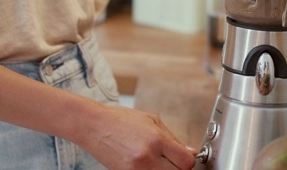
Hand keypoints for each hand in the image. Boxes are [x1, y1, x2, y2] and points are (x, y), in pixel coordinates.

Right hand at [80, 105, 195, 169]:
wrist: (94, 126)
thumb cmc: (122, 120)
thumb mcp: (152, 121)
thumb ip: (174, 138)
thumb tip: (191, 152)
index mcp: (156, 139)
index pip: (186, 162)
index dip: (189, 160)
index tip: (186, 156)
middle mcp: (146, 157)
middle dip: (179, 168)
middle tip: (173, 160)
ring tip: (160, 162)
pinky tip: (149, 164)